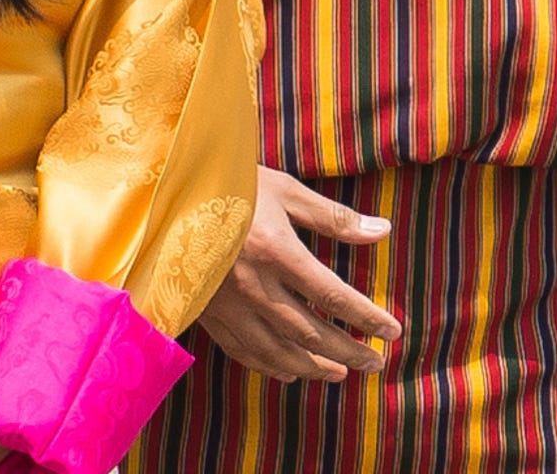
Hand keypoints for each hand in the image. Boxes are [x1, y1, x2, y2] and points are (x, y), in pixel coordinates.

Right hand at [197, 166, 401, 382]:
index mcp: (276, 251)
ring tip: (339, 373)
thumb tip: (382, 231)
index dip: (367, 318)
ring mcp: (225, 302)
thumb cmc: (230, 183)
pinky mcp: (204, 310)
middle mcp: (252, 284)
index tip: (392, 332)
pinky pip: (240, 349)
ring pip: (276, 350)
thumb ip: (333, 217)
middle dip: (348, 351)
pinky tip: (287, 371)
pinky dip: (267, 365)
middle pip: (310, 332)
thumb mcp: (283, 190)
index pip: (333, 296)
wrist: (163, 191)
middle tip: (374, 362)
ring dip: (313, 367)